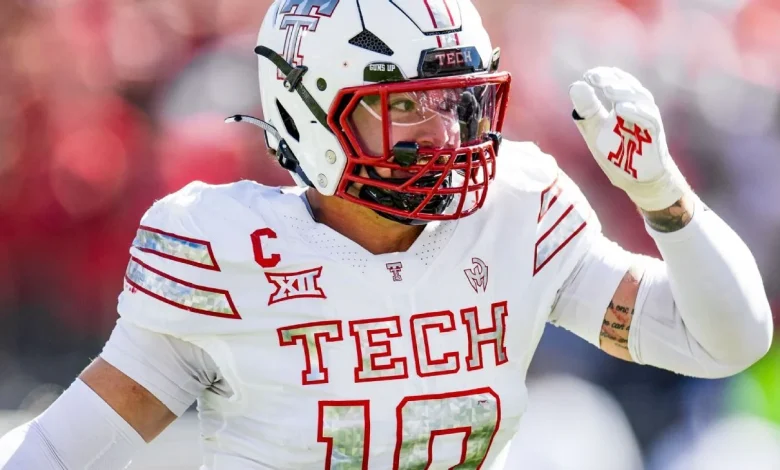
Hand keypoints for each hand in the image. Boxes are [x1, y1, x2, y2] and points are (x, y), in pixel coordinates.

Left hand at [569, 67, 688, 211]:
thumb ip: (587, 110)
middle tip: (594, 77)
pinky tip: (622, 109)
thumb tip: (575, 86)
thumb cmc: (617, 152)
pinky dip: (636, 113)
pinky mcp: (654, 135)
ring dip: (623, 93)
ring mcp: (648, 120)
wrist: (636, 179)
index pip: (616, 82)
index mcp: (624, 103)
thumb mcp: (595, 131)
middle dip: (611, 80)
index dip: (604, 76)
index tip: (588, 75)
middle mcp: (639, 107)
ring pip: (641, 99)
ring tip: (607, 89)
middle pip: (629, 87)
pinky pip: (649, 120)